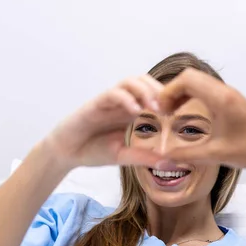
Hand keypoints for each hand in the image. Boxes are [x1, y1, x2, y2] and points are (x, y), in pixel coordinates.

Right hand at [48, 75, 165, 167]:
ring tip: (155, 108)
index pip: (154, 95)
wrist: (65, 153)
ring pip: (130, 82)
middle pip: (145, 81)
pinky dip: (126, 99)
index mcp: (131, 111)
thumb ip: (144, 157)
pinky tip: (134, 111)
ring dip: (145, 91)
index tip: (180, 115)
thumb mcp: (123, 156)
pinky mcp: (95, 103)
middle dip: (160, 91)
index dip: (169, 100)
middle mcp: (122, 102)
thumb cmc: (93, 151)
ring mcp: (109, 101)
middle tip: (170, 110)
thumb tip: (171, 163)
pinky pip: (112, 94)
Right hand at [158, 68, 245, 168]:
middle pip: (190, 76)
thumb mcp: (215, 155)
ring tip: (172, 112)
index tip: (161, 110)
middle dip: (172, 90)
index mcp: (220, 99)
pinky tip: (187, 113)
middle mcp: (224, 91)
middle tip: (164, 110)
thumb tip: (163, 156)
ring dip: (181, 92)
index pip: (186, 80)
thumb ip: (186, 154)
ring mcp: (229, 93)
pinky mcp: (231, 99)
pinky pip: (206, 88)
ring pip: (198, 81)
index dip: (168, 92)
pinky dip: (192, 95)